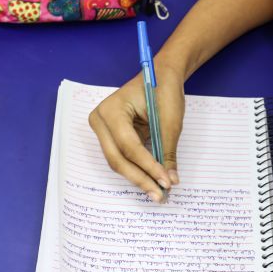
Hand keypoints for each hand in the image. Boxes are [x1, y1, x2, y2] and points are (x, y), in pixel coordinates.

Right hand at [89, 66, 184, 201]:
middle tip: (159, 195)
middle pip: (118, 159)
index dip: (148, 166)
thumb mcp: (170, 121)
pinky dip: (137, 169)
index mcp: (112, 110)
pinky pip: (122, 158)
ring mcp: (103, 129)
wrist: (161, 76)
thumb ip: (168, 151)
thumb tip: (171, 180)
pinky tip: (151, 181)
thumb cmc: (164, 90)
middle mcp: (101, 120)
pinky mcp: (111, 136)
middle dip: (140, 178)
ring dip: (138, 178)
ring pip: (118, 162)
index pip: (129, 146)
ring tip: (157, 192)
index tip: (166, 182)